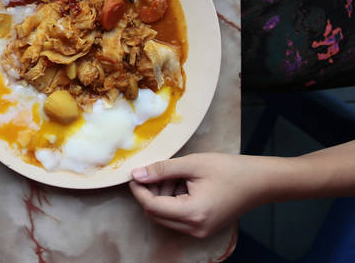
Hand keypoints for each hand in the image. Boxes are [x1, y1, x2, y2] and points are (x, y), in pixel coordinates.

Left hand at [129, 153, 269, 237]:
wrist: (260, 182)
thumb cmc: (229, 170)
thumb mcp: (192, 164)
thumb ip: (162, 170)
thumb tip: (136, 174)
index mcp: (193, 213)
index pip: (152, 206)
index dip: (139, 190)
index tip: (134, 174)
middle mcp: (195, 229)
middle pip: (155, 214)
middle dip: (150, 193)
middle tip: (156, 171)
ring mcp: (200, 231)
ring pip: (165, 217)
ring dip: (161, 197)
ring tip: (175, 175)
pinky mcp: (203, 228)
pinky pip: (177, 218)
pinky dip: (172, 202)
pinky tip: (182, 184)